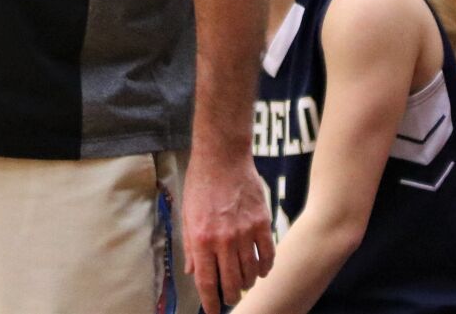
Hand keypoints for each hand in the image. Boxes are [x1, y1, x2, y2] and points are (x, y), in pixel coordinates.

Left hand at [182, 144, 274, 313]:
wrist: (222, 156)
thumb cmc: (201, 183)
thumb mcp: (187, 215)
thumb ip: (191, 246)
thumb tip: (192, 271)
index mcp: (202, 238)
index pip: (207, 281)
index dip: (210, 301)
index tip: (213, 311)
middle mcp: (224, 239)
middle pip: (231, 281)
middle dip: (230, 295)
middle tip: (230, 296)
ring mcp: (245, 232)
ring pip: (251, 272)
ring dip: (248, 282)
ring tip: (244, 282)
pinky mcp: (262, 223)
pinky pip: (268, 255)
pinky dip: (266, 267)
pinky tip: (261, 269)